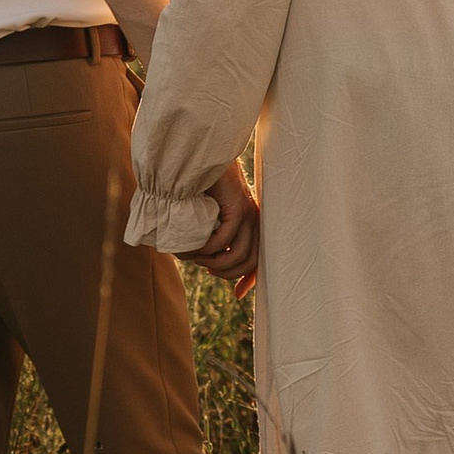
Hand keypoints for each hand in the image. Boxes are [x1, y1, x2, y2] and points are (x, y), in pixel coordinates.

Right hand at [187, 160, 260, 298]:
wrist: (204, 157)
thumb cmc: (203, 187)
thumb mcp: (211, 217)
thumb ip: (214, 235)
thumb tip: (207, 261)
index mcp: (251, 224)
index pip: (257, 259)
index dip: (249, 280)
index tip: (237, 296)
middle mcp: (254, 220)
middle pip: (248, 262)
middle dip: (226, 273)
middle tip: (205, 266)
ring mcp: (247, 214)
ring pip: (238, 254)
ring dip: (215, 262)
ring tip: (197, 257)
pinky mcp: (237, 207)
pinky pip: (225, 239)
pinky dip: (208, 248)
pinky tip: (195, 246)